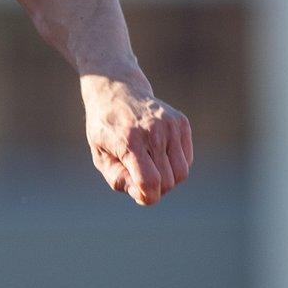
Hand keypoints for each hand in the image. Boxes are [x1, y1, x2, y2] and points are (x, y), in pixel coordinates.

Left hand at [82, 77, 192, 206]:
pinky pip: (187, 159)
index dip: (148, 197)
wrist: (116, 90)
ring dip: (168, 180)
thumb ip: (118, 179)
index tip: (140, 196)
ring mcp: (170, 125)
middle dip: (156, 189)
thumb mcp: (100, 154)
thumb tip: (143, 195)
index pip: (149, 181)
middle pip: (168, 180)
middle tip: (141, 181)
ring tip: (150, 170)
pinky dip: (175, 165)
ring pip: (182, 172)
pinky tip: (158, 155)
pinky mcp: (181, 122)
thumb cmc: (105, 128)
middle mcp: (153, 131)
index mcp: (129, 140)